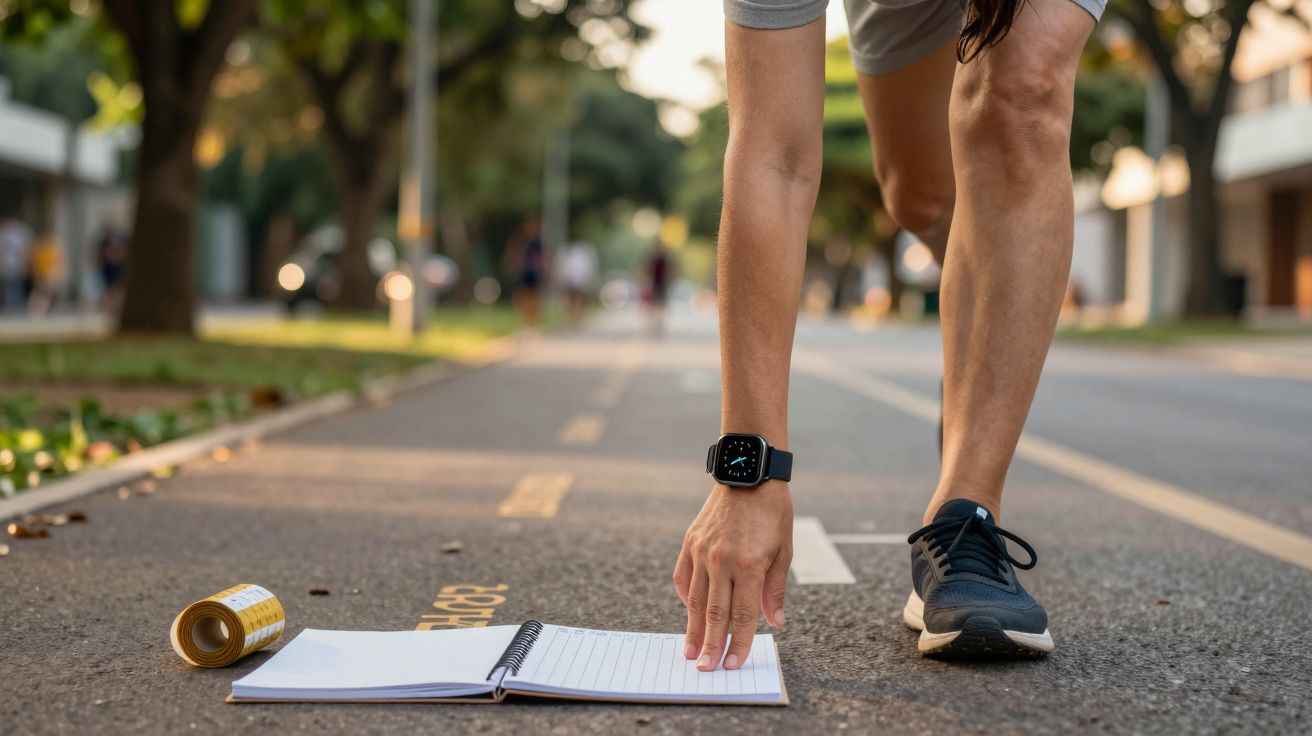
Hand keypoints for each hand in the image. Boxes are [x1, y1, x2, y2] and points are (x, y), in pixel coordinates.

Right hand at [672, 480, 791, 670]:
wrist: (747, 474)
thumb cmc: (772, 512)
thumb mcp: (784, 549)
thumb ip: (775, 588)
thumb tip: (774, 622)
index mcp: (750, 564)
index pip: (743, 615)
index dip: (738, 643)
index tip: (733, 664)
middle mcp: (723, 560)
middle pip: (716, 614)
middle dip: (712, 646)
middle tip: (706, 670)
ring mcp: (702, 551)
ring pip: (696, 600)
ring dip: (693, 629)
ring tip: (691, 652)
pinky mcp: (690, 542)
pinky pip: (683, 578)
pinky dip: (686, 598)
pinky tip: (690, 612)